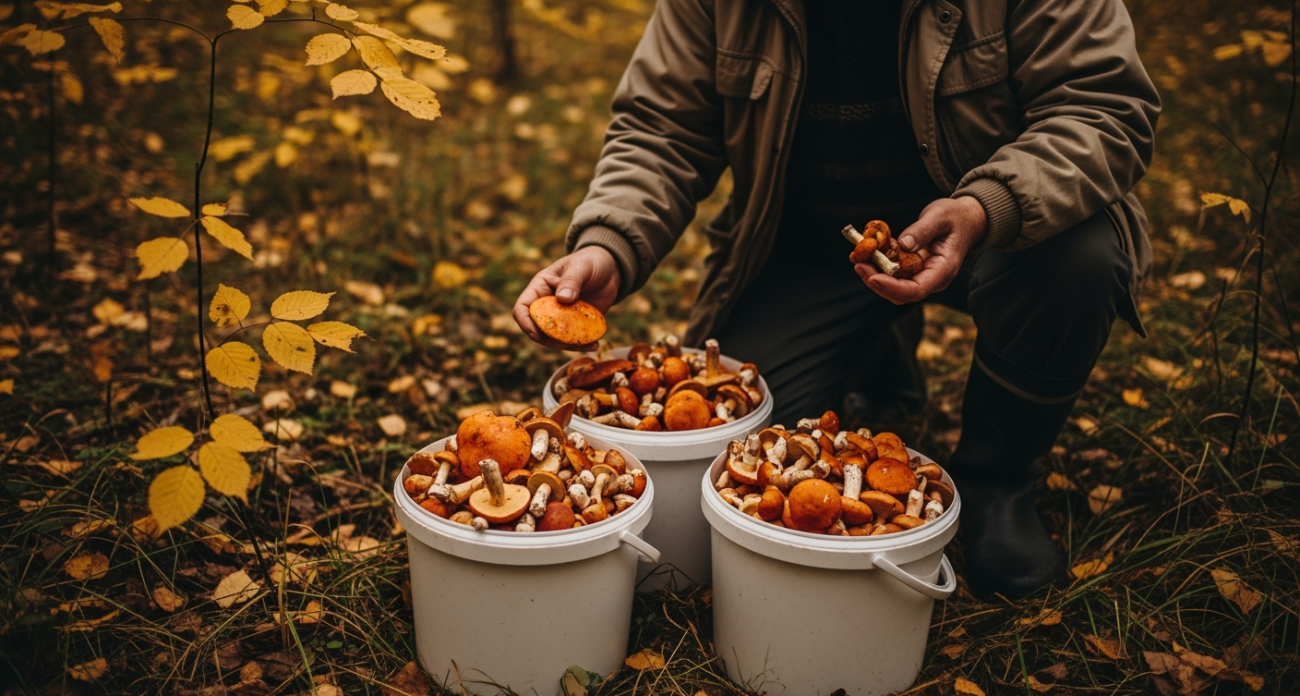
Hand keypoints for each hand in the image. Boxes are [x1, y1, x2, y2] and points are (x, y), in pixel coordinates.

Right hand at [513, 246, 621, 350]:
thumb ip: (571, 280)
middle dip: (550, 340)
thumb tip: (562, 299)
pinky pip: (574, 338)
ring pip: (556, 338)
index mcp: (540, 288)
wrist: (610, 268)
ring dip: (568, 346)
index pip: (523, 308)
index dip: (525, 322)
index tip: (537, 333)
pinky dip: (583, 344)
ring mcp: (562, 316)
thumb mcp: (581, 266)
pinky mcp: (576, 323)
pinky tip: (595, 344)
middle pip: (538, 329)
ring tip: (590, 345)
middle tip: (570, 343)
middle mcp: (547, 304)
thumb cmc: (590, 261)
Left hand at [856, 196, 986, 304]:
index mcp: (943, 270)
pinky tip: (864, 255)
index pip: (916, 290)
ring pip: (894, 288)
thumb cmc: (955, 217)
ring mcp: (922, 276)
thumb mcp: (940, 217)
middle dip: (877, 282)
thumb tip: (903, 244)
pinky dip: (877, 267)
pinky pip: (893, 275)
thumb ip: (923, 230)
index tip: (873, 277)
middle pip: (901, 293)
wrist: (964, 219)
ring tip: (857, 259)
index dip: (892, 287)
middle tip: (859, 265)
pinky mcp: (912, 270)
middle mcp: (932, 279)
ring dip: (873, 276)